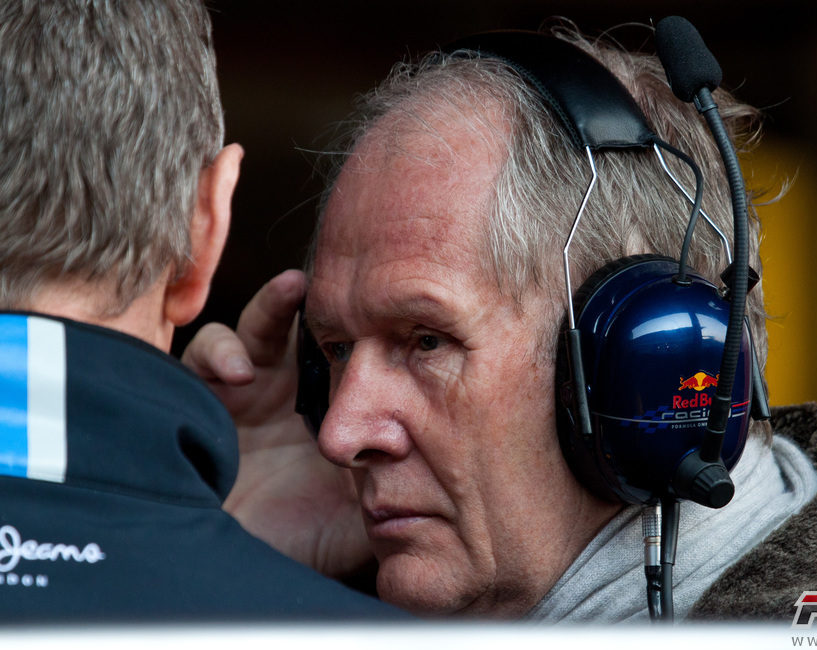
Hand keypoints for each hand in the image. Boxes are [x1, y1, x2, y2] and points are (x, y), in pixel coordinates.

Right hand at [181, 269, 373, 578]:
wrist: (232, 564)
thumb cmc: (298, 536)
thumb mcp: (357, 512)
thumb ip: (394, 491)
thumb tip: (447, 485)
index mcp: (328, 402)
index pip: (348, 350)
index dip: (365, 327)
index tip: (391, 307)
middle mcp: (288, 386)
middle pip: (304, 323)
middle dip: (321, 297)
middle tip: (340, 279)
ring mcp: (244, 387)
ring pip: (256, 325)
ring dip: (272, 303)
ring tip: (294, 289)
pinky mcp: (201, 396)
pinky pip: (201, 356)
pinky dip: (219, 353)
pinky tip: (240, 372)